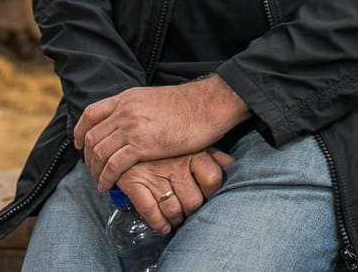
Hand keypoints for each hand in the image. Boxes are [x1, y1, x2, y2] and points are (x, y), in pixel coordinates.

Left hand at [74, 75, 250, 191]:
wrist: (208, 105)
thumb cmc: (188, 105)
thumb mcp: (153, 99)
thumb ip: (137, 108)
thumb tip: (129, 121)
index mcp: (127, 98)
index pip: (91, 113)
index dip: (80, 131)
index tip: (80, 144)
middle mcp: (125, 110)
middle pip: (92, 135)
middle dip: (87, 156)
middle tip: (92, 169)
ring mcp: (132, 127)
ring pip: (99, 151)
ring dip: (95, 170)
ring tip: (99, 181)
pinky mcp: (142, 145)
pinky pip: (114, 164)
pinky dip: (106, 177)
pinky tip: (107, 185)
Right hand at [115, 149, 235, 233]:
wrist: (126, 130)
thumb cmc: (164, 140)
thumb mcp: (189, 141)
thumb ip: (212, 154)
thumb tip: (231, 164)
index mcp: (192, 151)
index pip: (213, 179)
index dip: (211, 193)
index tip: (205, 196)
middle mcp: (175, 163)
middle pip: (193, 200)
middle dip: (191, 211)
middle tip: (188, 211)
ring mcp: (154, 174)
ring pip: (173, 209)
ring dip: (176, 220)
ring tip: (175, 218)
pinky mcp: (133, 182)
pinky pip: (149, 211)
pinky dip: (158, 223)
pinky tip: (162, 226)